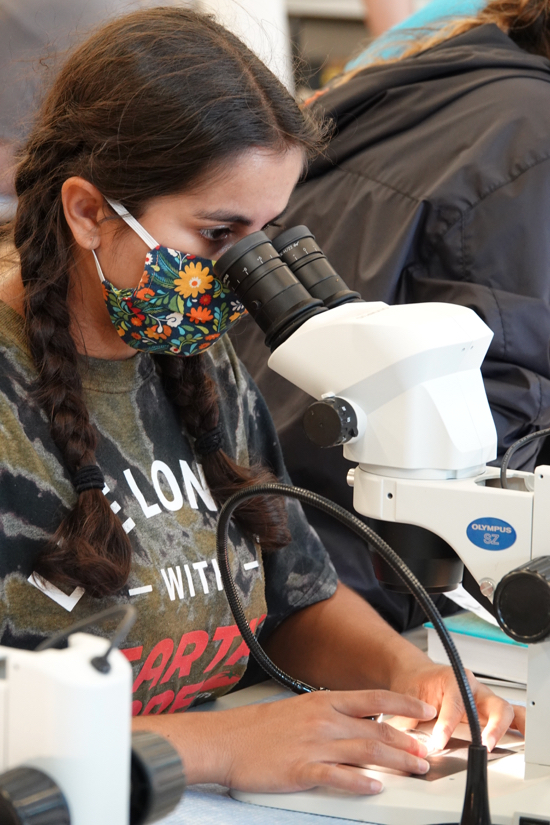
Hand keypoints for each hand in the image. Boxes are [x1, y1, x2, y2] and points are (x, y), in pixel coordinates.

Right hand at [136, 689, 435, 793]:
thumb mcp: (298, 711)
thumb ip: (329, 716)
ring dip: (395, 761)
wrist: (226, 740)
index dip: (403, 704)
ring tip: (415, 769)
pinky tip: (375, 787)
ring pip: (366, 752)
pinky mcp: (302, 771)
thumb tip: (356, 725)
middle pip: (376, 729)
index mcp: (323, 702)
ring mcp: (314, 745)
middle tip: (428, 751)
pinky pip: (337, 777)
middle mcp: (323, 720)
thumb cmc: (259, 728)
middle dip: (407, 741)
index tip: (425, 710)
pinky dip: (359, 782)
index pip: (374, 698)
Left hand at [389, 662, 524, 751]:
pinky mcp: (490, 712)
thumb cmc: (416, 683)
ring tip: (502, 747)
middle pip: (494, 704)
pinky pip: (511, 719)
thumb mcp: (407, 696)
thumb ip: (408, 717)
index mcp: (454, 679)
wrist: (417, 675)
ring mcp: (484, 700)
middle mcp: (474, 688)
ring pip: (507, 711)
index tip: (439, 740)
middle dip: (493, 725)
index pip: (457, 702)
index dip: (448, 723)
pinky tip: (520, 740)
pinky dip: (518, 729)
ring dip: (506, 729)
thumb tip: (408, 739)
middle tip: (484, 744)